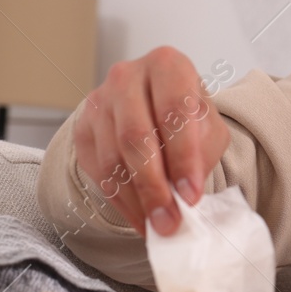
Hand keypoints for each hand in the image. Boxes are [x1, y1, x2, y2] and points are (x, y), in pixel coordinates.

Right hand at [71, 46, 229, 235]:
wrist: (154, 109)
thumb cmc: (186, 117)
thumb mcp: (208, 127)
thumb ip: (202, 151)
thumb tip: (184, 194)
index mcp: (167, 65)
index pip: (175, 109)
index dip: (184, 156)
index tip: (191, 195)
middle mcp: (127, 76)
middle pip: (137, 137)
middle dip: (155, 187)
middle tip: (170, 221)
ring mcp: (99, 100)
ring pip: (114, 158)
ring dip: (137, 200)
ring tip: (158, 226)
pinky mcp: (82, 127)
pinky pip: (98, 172)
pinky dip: (121, 201)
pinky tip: (141, 217)